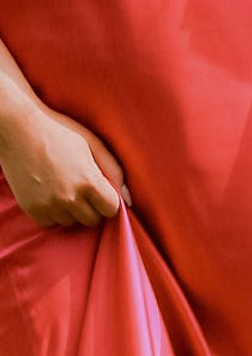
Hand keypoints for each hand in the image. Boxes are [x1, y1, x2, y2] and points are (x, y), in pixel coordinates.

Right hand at [0, 105, 128, 227]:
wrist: (18, 131)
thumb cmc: (60, 134)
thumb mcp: (93, 145)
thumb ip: (114, 171)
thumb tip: (129, 200)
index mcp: (88, 181)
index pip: (111, 209)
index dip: (108, 200)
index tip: (101, 191)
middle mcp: (69, 197)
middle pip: (92, 220)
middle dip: (91, 207)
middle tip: (81, 189)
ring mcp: (49, 205)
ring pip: (72, 222)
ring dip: (71, 210)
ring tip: (63, 187)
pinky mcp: (32, 209)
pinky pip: (51, 223)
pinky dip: (53, 213)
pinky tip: (49, 194)